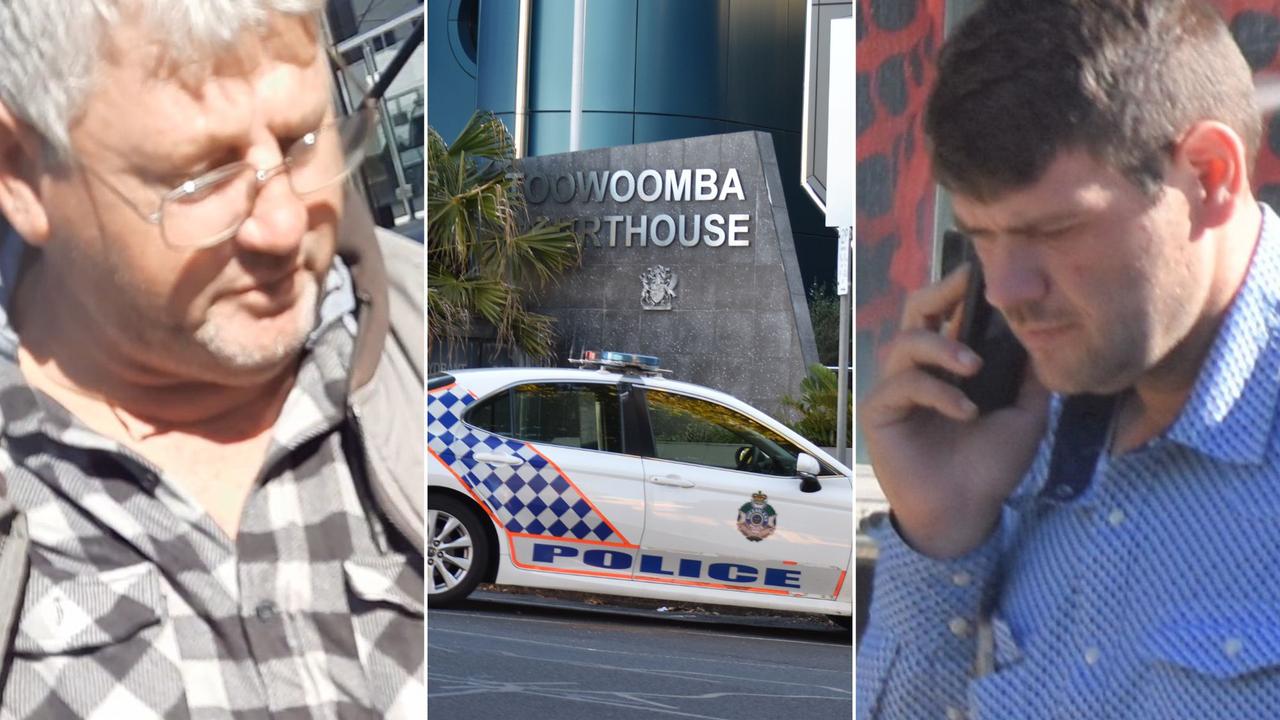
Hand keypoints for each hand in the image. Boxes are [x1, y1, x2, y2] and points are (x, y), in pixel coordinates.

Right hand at [860, 264, 1049, 557]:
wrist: (967, 513)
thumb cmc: (991, 465)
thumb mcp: (1025, 413)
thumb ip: (1031, 374)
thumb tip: (1048, 331)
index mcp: (949, 362)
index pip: (947, 310)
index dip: (961, 289)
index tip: (986, 272)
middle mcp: (918, 368)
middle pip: (914, 310)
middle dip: (940, 294)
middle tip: (969, 290)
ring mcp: (895, 388)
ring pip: (905, 343)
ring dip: (941, 348)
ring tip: (973, 368)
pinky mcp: (880, 412)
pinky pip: (902, 385)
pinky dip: (937, 391)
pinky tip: (965, 411)